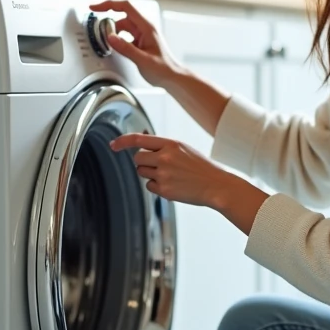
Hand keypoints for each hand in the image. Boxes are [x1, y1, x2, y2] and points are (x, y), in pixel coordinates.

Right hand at [89, 0, 183, 87]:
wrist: (172, 77)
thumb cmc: (164, 69)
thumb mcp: (143, 59)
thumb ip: (126, 48)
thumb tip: (111, 38)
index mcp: (147, 27)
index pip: (126, 7)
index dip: (109, 5)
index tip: (96, 8)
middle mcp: (144, 28)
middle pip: (122, 17)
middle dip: (109, 23)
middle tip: (100, 32)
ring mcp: (142, 35)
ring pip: (123, 27)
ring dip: (113, 32)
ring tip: (107, 41)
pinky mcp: (140, 42)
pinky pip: (125, 36)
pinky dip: (118, 39)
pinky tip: (115, 47)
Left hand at [111, 133, 270, 232]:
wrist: (217, 185)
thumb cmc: (201, 167)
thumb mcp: (184, 149)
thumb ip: (163, 147)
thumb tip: (141, 146)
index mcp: (171, 144)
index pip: (139, 139)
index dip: (123, 141)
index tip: (113, 145)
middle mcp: (165, 158)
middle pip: (137, 158)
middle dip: (143, 162)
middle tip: (159, 165)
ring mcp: (164, 174)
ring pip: (141, 172)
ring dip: (150, 174)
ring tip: (170, 175)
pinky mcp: (164, 190)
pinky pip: (149, 186)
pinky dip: (157, 186)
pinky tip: (173, 185)